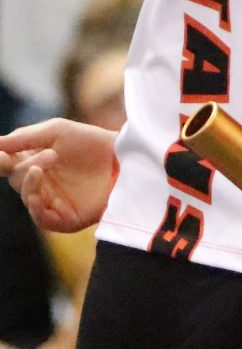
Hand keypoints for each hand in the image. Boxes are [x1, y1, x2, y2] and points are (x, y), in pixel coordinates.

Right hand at [0, 119, 115, 231]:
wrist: (122, 158)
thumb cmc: (91, 142)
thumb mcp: (56, 131)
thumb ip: (24, 137)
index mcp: (35, 161)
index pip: (8, 163)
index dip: (1, 160)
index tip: (1, 156)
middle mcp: (41, 182)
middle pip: (17, 179)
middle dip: (28, 166)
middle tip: (52, 154)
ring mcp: (51, 201)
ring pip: (26, 196)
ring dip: (31, 182)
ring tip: (48, 164)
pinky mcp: (64, 218)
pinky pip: (40, 218)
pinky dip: (35, 207)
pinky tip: (39, 194)